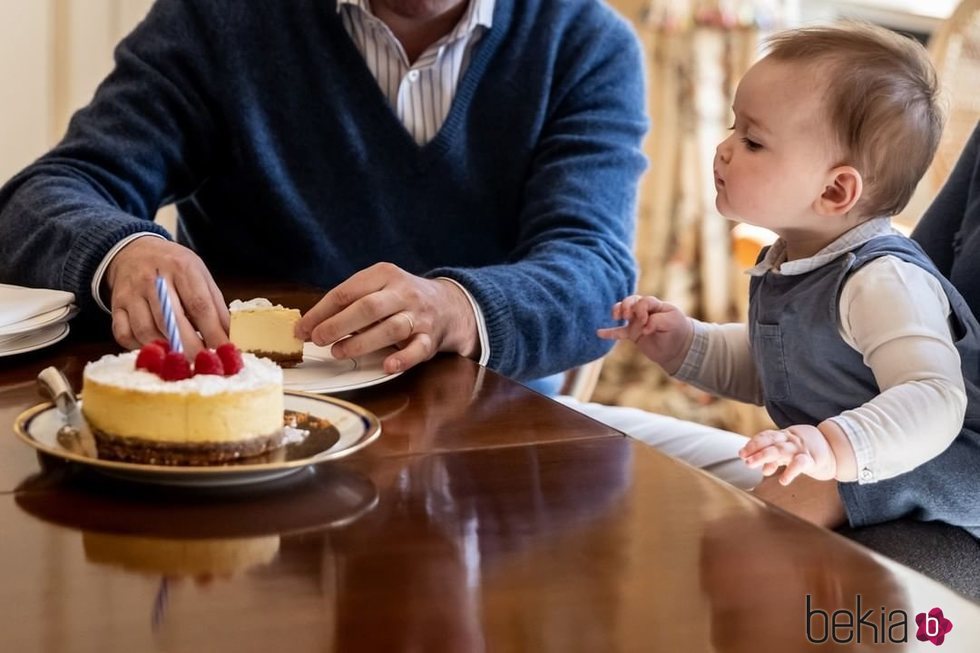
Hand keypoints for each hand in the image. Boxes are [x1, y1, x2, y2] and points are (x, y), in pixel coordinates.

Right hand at [105, 237, 228, 356]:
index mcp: (181, 268)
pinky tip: (156, 349)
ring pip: (146, 331)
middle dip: (190, 348)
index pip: (199, 305)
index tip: (224, 352)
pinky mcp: (116, 306)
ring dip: (165, 350)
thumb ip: (216, 305)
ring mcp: (131, 293)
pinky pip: (124, 334)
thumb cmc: (174, 267)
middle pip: (171, 321)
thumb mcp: (201, 275)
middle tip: (203, 365)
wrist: (134, 251)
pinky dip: (140, 347)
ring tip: (181, 359)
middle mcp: (153, 280)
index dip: (212, 333)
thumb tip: (229, 338)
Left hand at [295, 263, 477, 373]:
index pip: (347, 292)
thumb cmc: (399, 298)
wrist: (448, 305)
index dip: (321, 312)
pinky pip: (418, 349)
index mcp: (384, 274)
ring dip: (362, 342)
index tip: (302, 329)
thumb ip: (348, 303)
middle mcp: (403, 293)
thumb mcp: (377, 288)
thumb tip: (310, 326)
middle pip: (368, 307)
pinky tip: (387, 366)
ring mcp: (419, 316)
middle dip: (339, 324)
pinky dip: (402, 358)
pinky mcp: (430, 338)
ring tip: (338, 352)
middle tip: (317, 339)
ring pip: (391, 328)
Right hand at [596, 294, 692, 373]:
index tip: (645, 322)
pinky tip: (599, 333)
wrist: (678, 348)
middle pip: (631, 301)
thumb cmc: (677, 331)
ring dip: (618, 311)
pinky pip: (619, 332)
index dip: (641, 309)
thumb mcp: (672, 323)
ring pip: (623, 311)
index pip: (644, 301)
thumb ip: (656, 321)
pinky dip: (609, 332)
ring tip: (616, 317)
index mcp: (656, 305)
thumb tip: (642, 328)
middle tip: (628, 316)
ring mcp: (637, 322)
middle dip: (627, 306)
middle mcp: (645, 311)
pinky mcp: (633, 334)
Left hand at [738, 424, 837, 484]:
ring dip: (767, 457)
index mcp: (785, 436)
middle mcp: (791, 440)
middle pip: (771, 441)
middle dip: (756, 449)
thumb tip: (762, 470)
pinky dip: (791, 471)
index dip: (753, 443)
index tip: (742, 453)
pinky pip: (801, 463)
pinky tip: (783, 480)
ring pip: (782, 450)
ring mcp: (802, 448)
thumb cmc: (808, 451)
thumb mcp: (790, 453)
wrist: (836, 450)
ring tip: (756, 467)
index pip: (766, 436)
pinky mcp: (813, 459)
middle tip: (745, 459)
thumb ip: (775, 459)